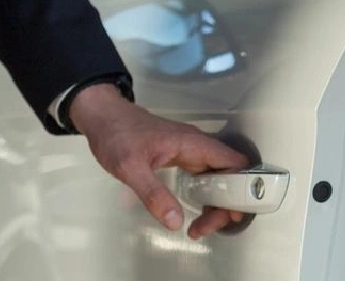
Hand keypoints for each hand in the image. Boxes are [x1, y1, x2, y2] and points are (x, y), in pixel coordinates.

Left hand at [68, 83, 248, 238]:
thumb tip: (175, 221)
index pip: (234, 163)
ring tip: (199, 227)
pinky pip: (204, 177)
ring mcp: (191, 151)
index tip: (230, 213)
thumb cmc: (116, 136)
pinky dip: (206, 197)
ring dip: (216, 203)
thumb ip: (153, 194)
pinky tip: (195, 211)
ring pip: (218, 178)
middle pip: (229, 175)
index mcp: (193, 144)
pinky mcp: (182, 157)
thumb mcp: (130, 168)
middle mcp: (197, 146)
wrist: (103, 117)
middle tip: (204, 227)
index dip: (241, 188)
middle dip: (225, 204)